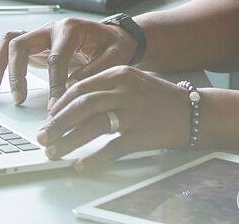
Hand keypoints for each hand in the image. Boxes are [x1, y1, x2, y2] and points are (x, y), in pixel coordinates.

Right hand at [0, 17, 137, 108]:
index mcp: (70, 29)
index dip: (54, 83)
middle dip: (16, 73)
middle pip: (21, 44)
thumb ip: (95, 71)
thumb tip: (72, 90)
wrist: (114, 36)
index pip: (56, 57)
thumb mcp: (115, 58)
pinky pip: (6, 49)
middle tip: (19, 99)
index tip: (54, 107)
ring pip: (9, 43)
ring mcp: (39, 36)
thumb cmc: (114, 47)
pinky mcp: (33, 46)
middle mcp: (49, 29)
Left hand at [36, 65, 196, 170]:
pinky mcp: (142, 134)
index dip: (60, 105)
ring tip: (54, 151)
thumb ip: (105, 87)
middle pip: (80, 106)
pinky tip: (81, 164)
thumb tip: (72, 103)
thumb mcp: (132, 80)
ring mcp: (134, 112)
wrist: (196, 112)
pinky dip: (93, 158)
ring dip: (68, 141)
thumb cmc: (160, 98)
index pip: (79, 88)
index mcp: (119, 73)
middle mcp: (124, 90)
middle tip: (43, 136)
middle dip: (57, 123)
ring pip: (91, 126)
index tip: (49, 118)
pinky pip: (112, 148)